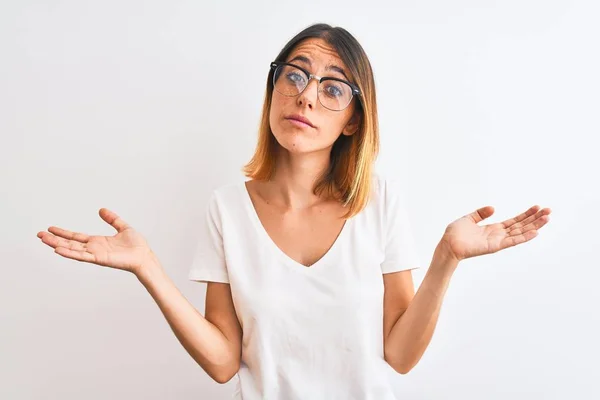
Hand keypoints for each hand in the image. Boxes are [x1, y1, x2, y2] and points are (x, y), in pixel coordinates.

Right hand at [37, 208, 156, 274]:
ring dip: (57, 245)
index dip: (63, 233)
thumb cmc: (136, 246)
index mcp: (97, 242)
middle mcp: (93, 248)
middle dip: (54, 239)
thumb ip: (112, 219)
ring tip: (43, 240)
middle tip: (39, 234)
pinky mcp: (99, 259)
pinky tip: (57, 250)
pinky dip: (69, 253)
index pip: (76, 237)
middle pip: (69, 243)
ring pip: (72, 249)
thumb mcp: (123, 227)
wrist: (144, 256)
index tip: (50, 229)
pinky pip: (81, 256)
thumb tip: (102, 209)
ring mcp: (95, 254)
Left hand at [440, 205, 550, 261]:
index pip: (515, 221)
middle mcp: (498, 235)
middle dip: (535, 219)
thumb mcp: (469, 218)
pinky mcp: (495, 246)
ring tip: (547, 218)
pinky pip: (512, 241)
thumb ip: (481, 213)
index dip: (526, 214)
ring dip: (535, 226)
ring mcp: (498, 241)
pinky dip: (524, 237)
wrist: (448, 244)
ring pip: (521, 233)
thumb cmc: (455, 234)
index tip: (537, 207)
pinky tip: (536, 232)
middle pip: (521, 226)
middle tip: (549, 211)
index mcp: (493, 229)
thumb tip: (493, 207)